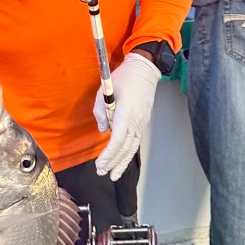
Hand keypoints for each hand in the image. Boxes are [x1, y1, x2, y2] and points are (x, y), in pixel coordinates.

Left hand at [94, 52, 160, 181]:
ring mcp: (141, 122)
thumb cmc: (124, 78)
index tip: (100, 165)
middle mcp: (136, 121)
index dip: (108, 155)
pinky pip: (136, 141)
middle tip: (103, 173)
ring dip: (122, 162)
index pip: (117, 140)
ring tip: (114, 174)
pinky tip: (123, 159)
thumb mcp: (104, 90)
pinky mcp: (143, 121)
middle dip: (114, 163)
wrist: (144, 70)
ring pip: (132, 147)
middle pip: (125, 148)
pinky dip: (128, 152)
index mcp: (126, 114)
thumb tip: (103, 130)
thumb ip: (100, 111)